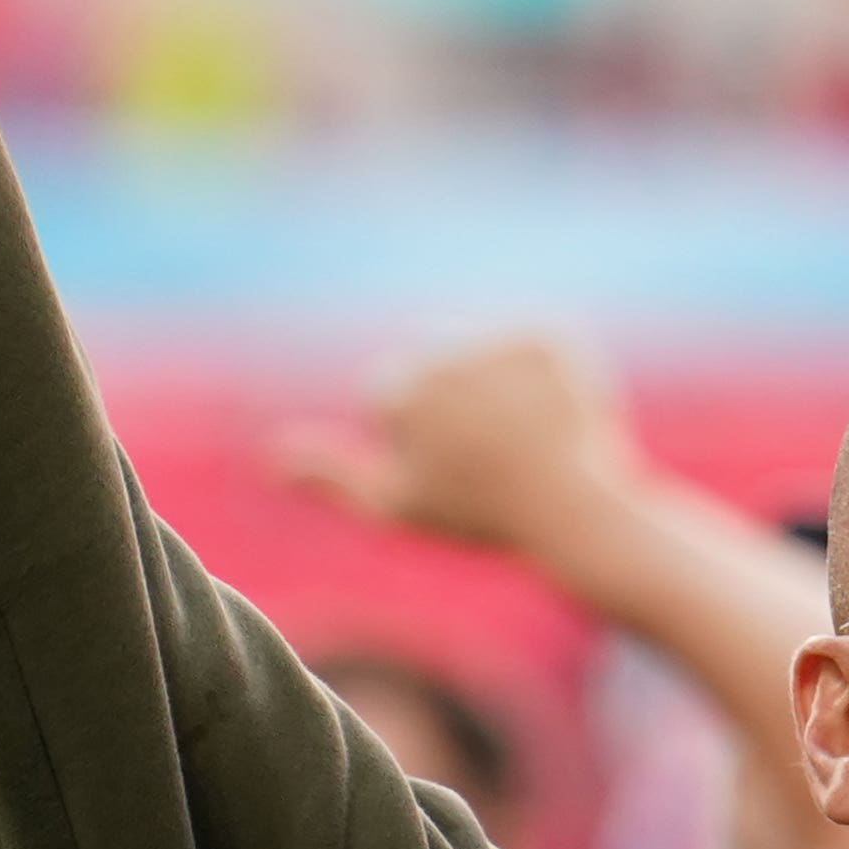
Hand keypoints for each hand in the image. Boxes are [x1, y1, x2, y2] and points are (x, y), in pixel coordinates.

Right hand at [277, 336, 637, 559]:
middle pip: (434, 364)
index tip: (455, 467)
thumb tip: (273, 455)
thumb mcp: (397, 504)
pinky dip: (539, 372)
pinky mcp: (546, 334)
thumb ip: (333, 476)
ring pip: (480, 350)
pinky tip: (552, 411)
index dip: (424, 437)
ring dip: (497, 380)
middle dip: (457, 401)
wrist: (575, 512)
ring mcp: (497, 342)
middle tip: (492, 449)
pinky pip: (528, 342)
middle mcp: (442, 355)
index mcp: (398, 391)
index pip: (394, 395)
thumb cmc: (479, 514)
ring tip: (521, 430)